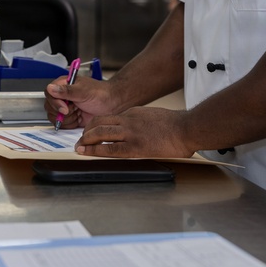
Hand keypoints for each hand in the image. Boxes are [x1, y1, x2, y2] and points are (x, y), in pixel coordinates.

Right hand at [44, 75, 115, 128]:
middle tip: (75, 110)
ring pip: (54, 117)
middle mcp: (62, 96)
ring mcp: (65, 107)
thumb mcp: (83, 90)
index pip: (49, 93)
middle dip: (62, 112)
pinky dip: (70, 124)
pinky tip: (79, 118)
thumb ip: (66, 90)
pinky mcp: (69, 118)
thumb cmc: (100, 94)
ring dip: (67, 118)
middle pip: (49, 107)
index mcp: (63, 84)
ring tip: (78, 112)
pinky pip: (61, 124)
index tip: (65, 108)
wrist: (112, 105)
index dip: (55, 102)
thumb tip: (51, 88)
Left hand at [75, 107, 192, 157]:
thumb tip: (136, 132)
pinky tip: (88, 153)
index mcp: (133, 113)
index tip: (90, 132)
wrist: (186, 127)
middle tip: (80, 140)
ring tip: (79, 147)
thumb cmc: (175, 125)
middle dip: (86, 132)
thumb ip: (140, 122)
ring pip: (100, 132)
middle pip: (99, 122)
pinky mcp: (135, 146)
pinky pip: (110, 148)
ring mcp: (130, 132)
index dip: (95, 125)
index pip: (108, 118)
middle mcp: (128, 120)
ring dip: (86, 140)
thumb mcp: (152, 117)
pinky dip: (95, 151)